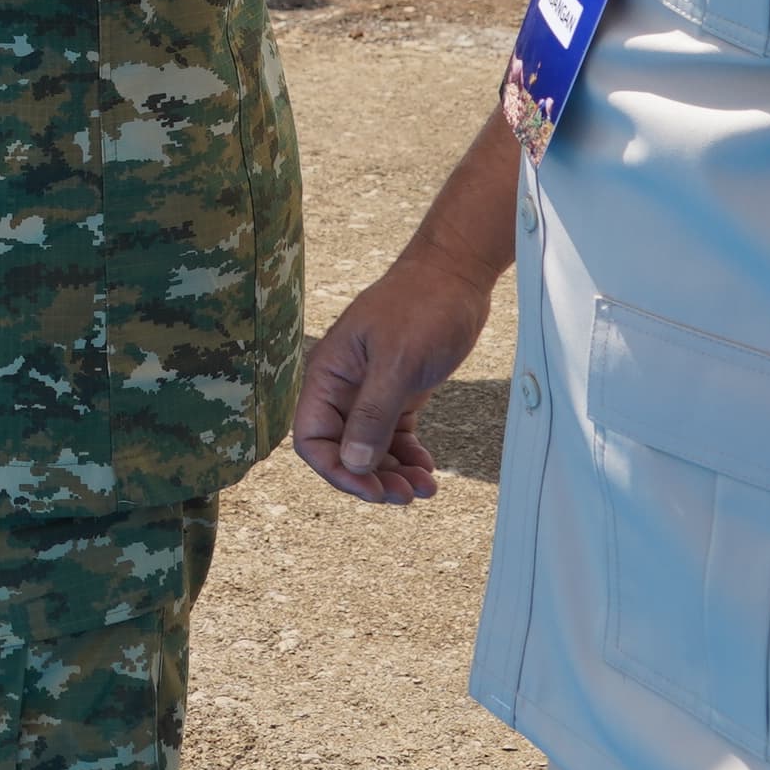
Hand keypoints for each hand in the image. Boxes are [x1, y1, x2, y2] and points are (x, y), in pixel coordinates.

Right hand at [293, 250, 500, 505]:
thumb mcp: (398, 361)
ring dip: (393, 473)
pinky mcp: (398, 390)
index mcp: (329, 374)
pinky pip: (394, 435)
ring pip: (370, 447)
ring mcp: (371, 389)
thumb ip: (373, 414)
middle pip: (342, 449)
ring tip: (424, 487)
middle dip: (370, 478)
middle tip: (404, 496)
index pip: (313, 438)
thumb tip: (353, 463)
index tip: (371, 488)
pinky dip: (408, 456)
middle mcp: (344, 386)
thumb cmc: (422, 305)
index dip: (337, 469)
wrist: (457, 273)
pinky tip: (427, 468)